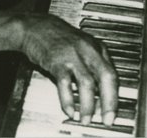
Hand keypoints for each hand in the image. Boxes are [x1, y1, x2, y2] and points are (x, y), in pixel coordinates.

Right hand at [0, 11, 118, 125]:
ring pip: (87, 83)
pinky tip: (69, 110)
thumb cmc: (55, 38)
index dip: (115, 96)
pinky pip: (66, 84)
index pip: (113, 74)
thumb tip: (100, 90)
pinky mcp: (56, 61)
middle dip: (109, 102)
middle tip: (107, 119)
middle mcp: (87, 50)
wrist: (32, 27)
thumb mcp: (80, 46)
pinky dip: (68, 100)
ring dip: (88, 105)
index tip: (112, 112)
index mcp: (96, 47)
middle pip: (106, 77)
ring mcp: (72, 55)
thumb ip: (92, 64)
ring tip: (85, 118)